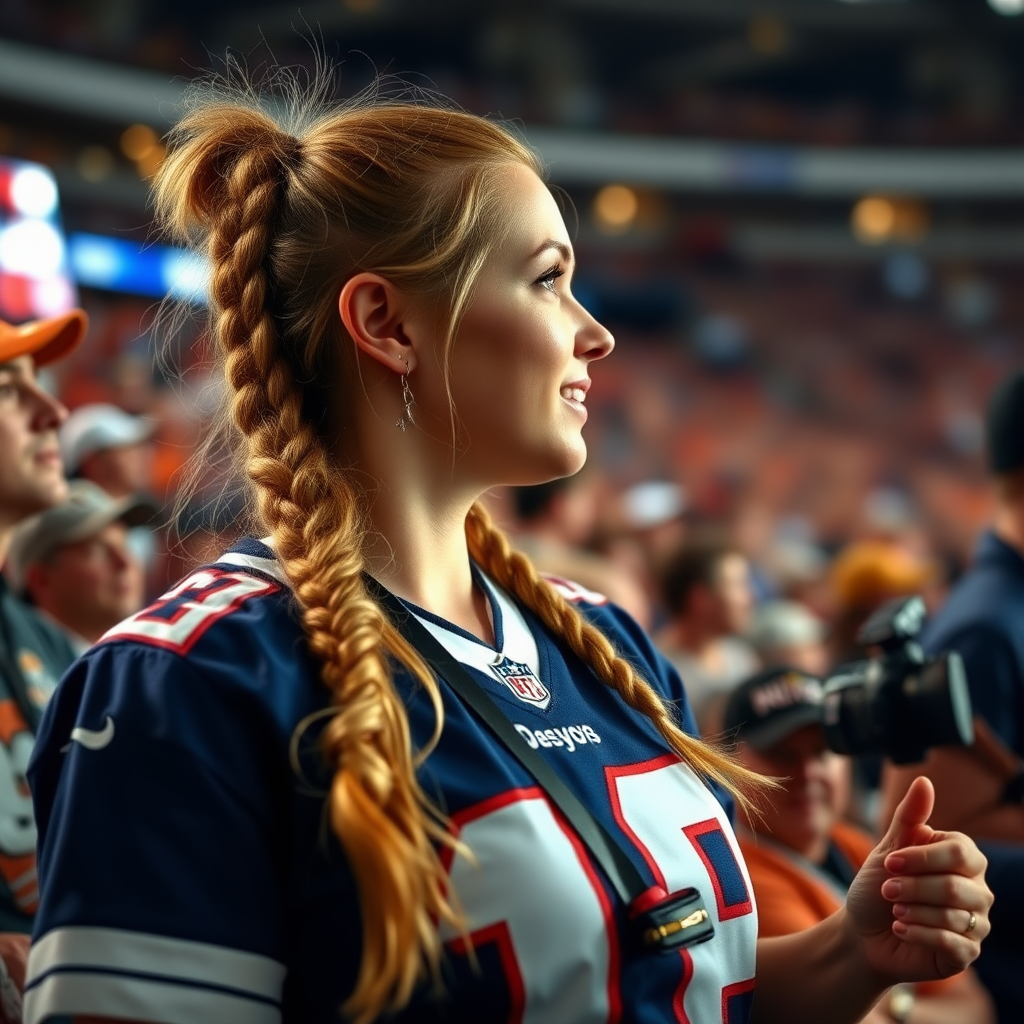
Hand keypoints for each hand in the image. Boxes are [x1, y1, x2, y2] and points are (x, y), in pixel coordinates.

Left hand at [845, 776, 991, 984]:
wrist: (863, 932)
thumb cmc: (878, 884)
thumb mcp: (888, 848)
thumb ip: (909, 817)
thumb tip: (925, 780)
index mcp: (962, 858)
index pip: (958, 852)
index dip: (921, 858)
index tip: (889, 862)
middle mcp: (978, 889)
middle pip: (954, 887)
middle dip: (911, 888)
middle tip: (887, 890)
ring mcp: (977, 923)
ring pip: (953, 916)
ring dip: (912, 911)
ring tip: (894, 910)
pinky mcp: (968, 953)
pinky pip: (952, 944)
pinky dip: (918, 933)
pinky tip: (901, 928)